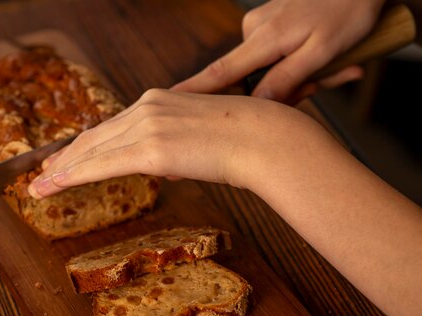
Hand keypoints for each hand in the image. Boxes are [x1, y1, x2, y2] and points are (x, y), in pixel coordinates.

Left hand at [27, 88, 320, 197]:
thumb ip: (176, 147)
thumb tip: (165, 165)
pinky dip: (72, 176)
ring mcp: (146, 126)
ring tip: (40, 185)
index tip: (67, 156)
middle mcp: (146, 108)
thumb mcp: (201, 137)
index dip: (85, 144)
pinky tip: (54, 184)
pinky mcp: (150, 149)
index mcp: (157, 101)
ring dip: (61, 170)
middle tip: (43, 172)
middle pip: (93, 136)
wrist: (265, 139)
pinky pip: (101, 165)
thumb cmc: (244, 140)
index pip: (110, 126)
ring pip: (91, 151)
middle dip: (65, 157)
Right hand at [172, 0, 384, 103]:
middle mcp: (256, 31)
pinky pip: (282, 55)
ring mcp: (264, 26)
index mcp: (264, 40)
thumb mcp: (323, 51)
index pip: (220, 73)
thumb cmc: (349, 9)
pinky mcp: (274, 23)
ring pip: (272, 68)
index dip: (193, 91)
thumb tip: (257, 104)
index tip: (168, 102)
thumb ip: (287, 79)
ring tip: (343, 66)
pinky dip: (305, 63)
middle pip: (254, 79)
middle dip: (287, 90)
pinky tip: (337, 59)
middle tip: (324, 84)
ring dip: (303, 77)